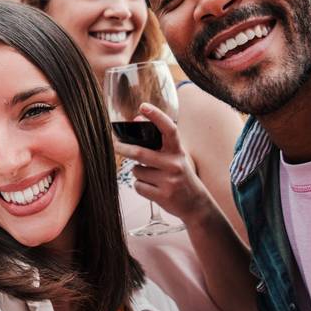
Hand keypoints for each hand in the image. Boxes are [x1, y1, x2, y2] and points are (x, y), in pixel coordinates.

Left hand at [113, 103, 213, 224]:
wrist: (195, 204)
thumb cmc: (180, 175)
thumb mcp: (174, 156)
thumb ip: (157, 140)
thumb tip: (136, 119)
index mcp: (178, 151)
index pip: (168, 129)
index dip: (156, 116)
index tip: (143, 107)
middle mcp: (174, 164)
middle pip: (140, 152)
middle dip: (123, 148)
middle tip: (115, 145)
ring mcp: (169, 181)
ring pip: (137, 171)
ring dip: (137, 172)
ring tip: (151, 176)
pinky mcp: (163, 196)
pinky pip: (138, 186)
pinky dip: (140, 186)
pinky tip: (153, 188)